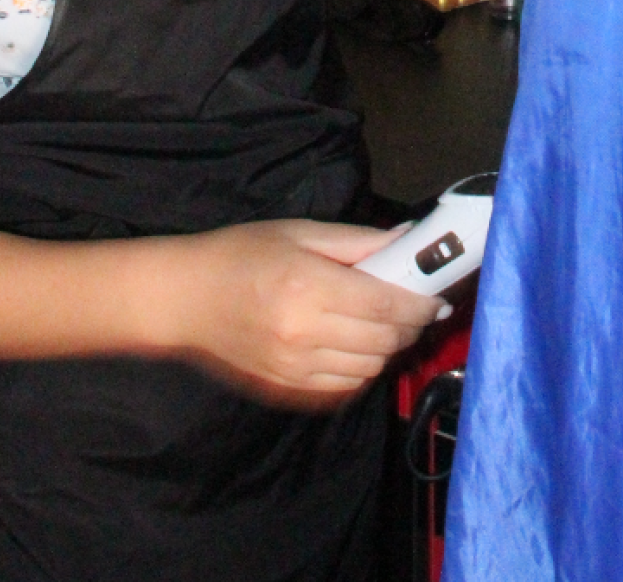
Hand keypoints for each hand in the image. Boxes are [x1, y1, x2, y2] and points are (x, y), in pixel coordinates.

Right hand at [150, 219, 441, 405]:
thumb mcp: (299, 233)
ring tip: (387, 325)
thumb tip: (406, 239)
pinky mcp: (286, 388)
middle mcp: (305, 333)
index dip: (420, 304)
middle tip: (416, 308)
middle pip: (383, 340)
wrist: (185, 299)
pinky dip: (361, 368)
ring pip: (368, 367)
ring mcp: (295, 367)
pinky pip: (344, 386)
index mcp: (310, 287)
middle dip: (410, 325)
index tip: (437, 298)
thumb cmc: (241, 254)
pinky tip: (357, 346)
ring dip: (388, 348)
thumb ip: (356, 242)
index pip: (385, 305)